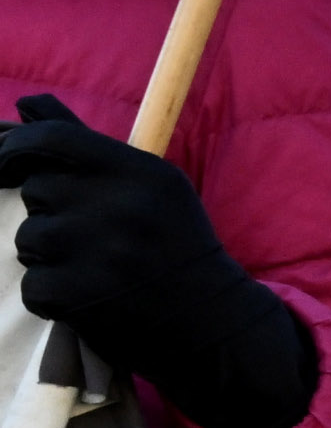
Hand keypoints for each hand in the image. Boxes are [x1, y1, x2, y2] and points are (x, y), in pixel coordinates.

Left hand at [0, 95, 316, 427]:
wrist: (212, 323)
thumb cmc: (172, 244)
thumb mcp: (148, 185)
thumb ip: (84, 142)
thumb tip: (23, 104)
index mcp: (139, 174)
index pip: (51, 139)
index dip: (14, 146)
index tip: (3, 162)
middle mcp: (119, 208)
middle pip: (37, 191)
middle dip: (51, 211)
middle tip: (91, 234)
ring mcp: (97, 254)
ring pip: (28, 238)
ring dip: (49, 255)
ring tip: (94, 268)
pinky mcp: (78, 297)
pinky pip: (32, 285)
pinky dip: (52, 295)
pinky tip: (90, 296)